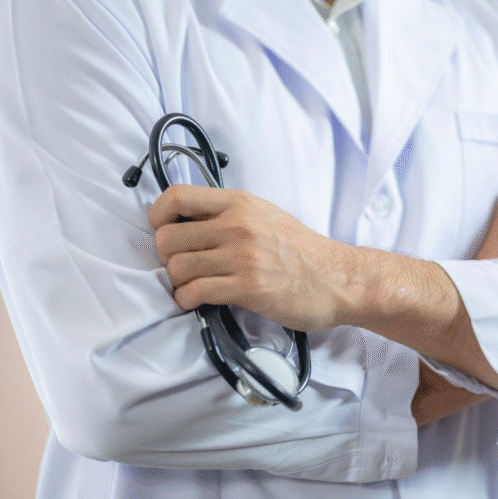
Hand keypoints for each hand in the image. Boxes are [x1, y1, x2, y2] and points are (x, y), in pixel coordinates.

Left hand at [149, 185, 356, 330]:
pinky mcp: (248, 287)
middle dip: (167, 257)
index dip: (158, 216)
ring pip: (177, 267)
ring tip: (193, 286)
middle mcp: (238, 225)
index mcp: (240, 203)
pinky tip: (198, 301)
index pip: (177, 197)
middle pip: (168, 238)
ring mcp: (243, 256)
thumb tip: (188, 221)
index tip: (164, 231)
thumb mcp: (266, 216)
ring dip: (178, 282)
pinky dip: (187, 300)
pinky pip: (195, 292)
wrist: (339, 279)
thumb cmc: (302, 252)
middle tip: (183, 266)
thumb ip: (229, 214)